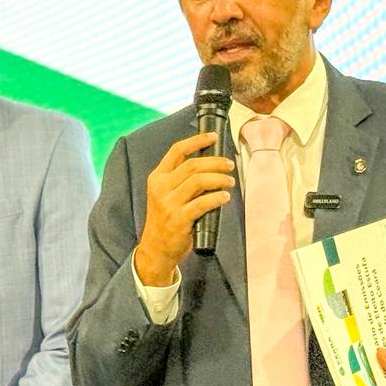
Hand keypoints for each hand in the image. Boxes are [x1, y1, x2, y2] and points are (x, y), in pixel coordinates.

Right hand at [135, 133, 235, 284]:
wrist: (156, 249)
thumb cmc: (165, 220)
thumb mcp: (164, 195)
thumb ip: (179, 181)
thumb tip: (210, 166)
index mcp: (157, 178)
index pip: (176, 151)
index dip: (196, 141)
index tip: (214, 137)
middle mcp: (161, 187)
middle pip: (193, 165)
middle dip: (216, 162)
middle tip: (229, 165)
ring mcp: (169, 203)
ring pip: (199, 181)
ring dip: (219, 178)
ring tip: (229, 181)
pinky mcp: (179, 219)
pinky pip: (203, 203)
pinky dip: (217, 198)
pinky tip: (225, 198)